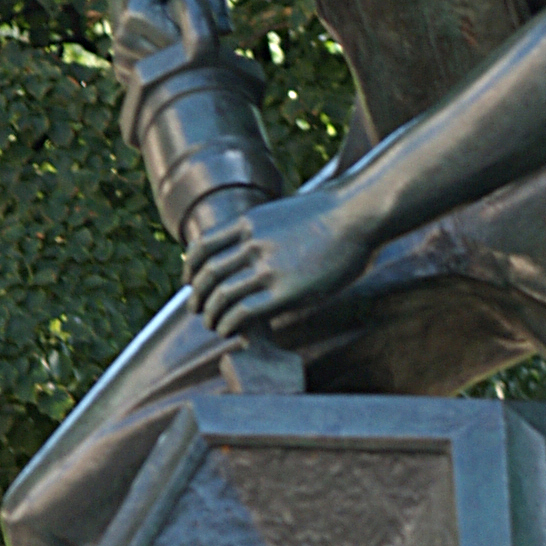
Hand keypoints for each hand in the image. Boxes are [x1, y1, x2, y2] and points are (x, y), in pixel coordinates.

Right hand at [114, 0, 231, 67]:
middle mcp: (123, 39)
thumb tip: (226, 32)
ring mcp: (120, 56)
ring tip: (171, 27)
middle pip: (178, 61)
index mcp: (136, 15)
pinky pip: (158, 80)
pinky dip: (167, 65)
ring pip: (169, 73)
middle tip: (185, 17)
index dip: (201, 29)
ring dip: (178, 54)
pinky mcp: (121, 69)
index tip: (200, 9)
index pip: (184, 42)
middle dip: (190, 42)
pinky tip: (164, 42)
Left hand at [185, 187, 372, 333]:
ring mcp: (267, 268)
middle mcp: (251, 245)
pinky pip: (242, 313)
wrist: (356, 215)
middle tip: (197, 311)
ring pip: (220, 297)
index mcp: (248, 223)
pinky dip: (228, 325)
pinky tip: (229, 331)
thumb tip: (254, 248)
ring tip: (213, 326)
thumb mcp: (283, 213)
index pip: (202, 247)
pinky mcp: (284, 292)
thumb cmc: (331, 214)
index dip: (190, 269)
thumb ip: (262, 231)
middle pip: (207, 275)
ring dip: (211, 316)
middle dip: (197, 297)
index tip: (190, 283)